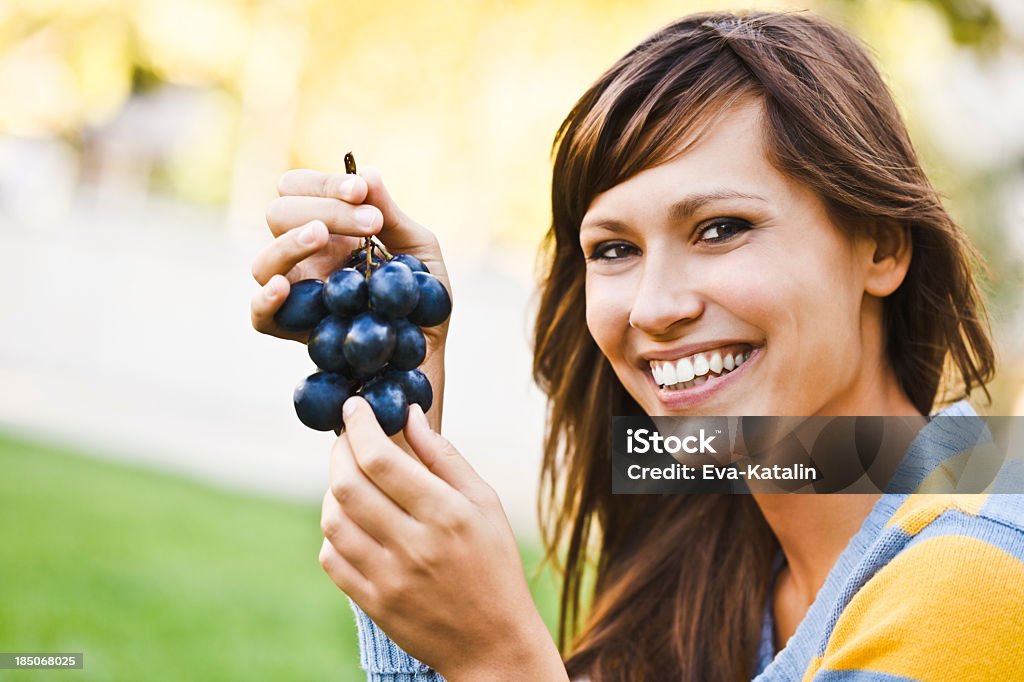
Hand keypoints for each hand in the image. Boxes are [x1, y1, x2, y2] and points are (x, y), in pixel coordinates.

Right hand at [250, 168, 450, 427]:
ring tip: (322, 237)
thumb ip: (394, 217)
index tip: (360, 192)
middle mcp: (305, 258)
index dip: (322, 183)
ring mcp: (297, 295)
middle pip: (279, 213)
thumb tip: (366, 174)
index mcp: (330, 230)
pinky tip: (285, 286)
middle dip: (322, 208)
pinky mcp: (295, 333)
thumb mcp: (421, 255)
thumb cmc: (425, 304)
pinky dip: (266, 299)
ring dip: (291, 243)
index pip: (299, 189)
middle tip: (369, 222)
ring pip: (263, 262)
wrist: (427, 361)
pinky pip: (260, 316)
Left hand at [319, 399, 567, 681]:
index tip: (354, 406)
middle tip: (347, 438)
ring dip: (334, 490)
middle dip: (339, 450)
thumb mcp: (485, 504)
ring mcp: (389, 578)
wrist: (493, 642)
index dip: (359, 425)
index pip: (382, 459)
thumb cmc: (494, 564)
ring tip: (352, 480)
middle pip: (348, 485)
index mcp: (446, 514)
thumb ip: (444, 457)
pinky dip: (333, 532)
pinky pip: (332, 558)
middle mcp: (414, 545)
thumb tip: (408, 415)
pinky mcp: (373, 603)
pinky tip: (353, 521)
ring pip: (332, 520)